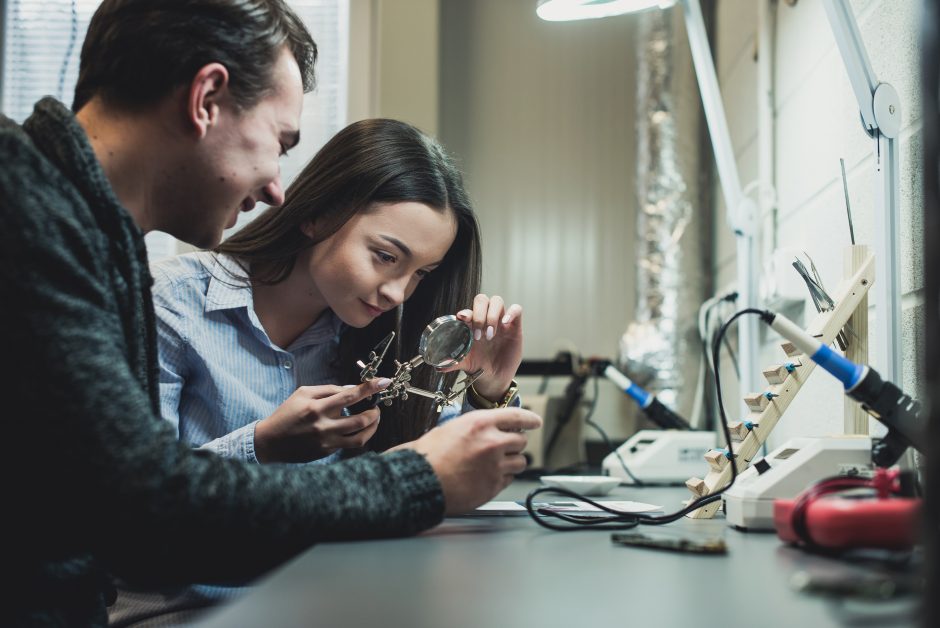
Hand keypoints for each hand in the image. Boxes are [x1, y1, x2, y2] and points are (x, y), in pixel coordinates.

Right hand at [253, 379, 390, 462]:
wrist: (270, 442)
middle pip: (361, 419)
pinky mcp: (327, 453)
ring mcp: (327, 442)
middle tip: (376, 405)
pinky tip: (361, 428)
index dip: (369, 388)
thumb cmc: (286, 414)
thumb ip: (328, 390)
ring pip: (360, 437)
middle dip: (375, 411)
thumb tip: (351, 389)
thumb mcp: (302, 394)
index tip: (383, 382)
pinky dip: (360, 435)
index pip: (349, 396)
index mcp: (317, 408)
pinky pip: (350, 444)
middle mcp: (323, 426)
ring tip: (374, 418)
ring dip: (373, 426)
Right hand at [402, 408, 541, 514]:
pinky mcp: (494, 486)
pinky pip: (509, 479)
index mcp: (480, 424)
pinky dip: (503, 478)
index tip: (535, 422)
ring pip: (520, 461)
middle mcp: (492, 442)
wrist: (421, 482)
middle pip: (521, 440)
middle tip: (505, 447)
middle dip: (514, 444)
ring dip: (512, 462)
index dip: (529, 419)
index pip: (516, 417)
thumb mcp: (449, 429)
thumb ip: (473, 428)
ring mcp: (495, 466)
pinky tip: (488, 477)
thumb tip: (485, 429)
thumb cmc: (428, 457)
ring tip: (496, 464)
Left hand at [448, 294, 522, 402]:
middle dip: (479, 314)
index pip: (468, 310)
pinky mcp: (514, 326)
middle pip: (482, 300)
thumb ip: (452, 362)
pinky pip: (517, 310)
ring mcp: (500, 321)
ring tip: (490, 334)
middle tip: (478, 335)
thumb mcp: (464, 363)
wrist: (495, 377)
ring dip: (492, 315)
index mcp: (471, 325)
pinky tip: (505, 324)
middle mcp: (485, 319)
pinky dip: (511, 313)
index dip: (465, 312)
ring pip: (497, 301)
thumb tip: (439, 366)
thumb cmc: (479, 365)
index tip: (462, 318)